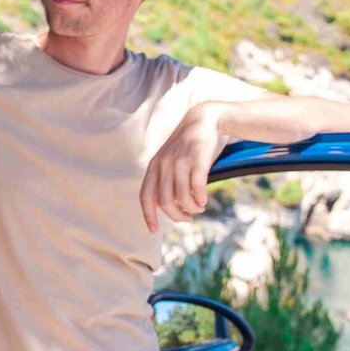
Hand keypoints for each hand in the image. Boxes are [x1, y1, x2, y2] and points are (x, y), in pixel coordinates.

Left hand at [139, 102, 226, 233]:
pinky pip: (197, 188)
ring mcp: (180, 161)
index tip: (153, 230)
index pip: (146, 196)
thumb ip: (164, 180)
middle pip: (165, 202)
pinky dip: (200, 199)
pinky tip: (203, 200)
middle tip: (187, 218)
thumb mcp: (169, 160)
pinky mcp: (197, 160)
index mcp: (154, 167)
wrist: (203, 120)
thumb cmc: (187, 147)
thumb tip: (166, 207)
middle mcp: (164, 165)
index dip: (148, 215)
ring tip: (199, 207)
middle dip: (177, 216)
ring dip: (191, 209)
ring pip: (182, 198)